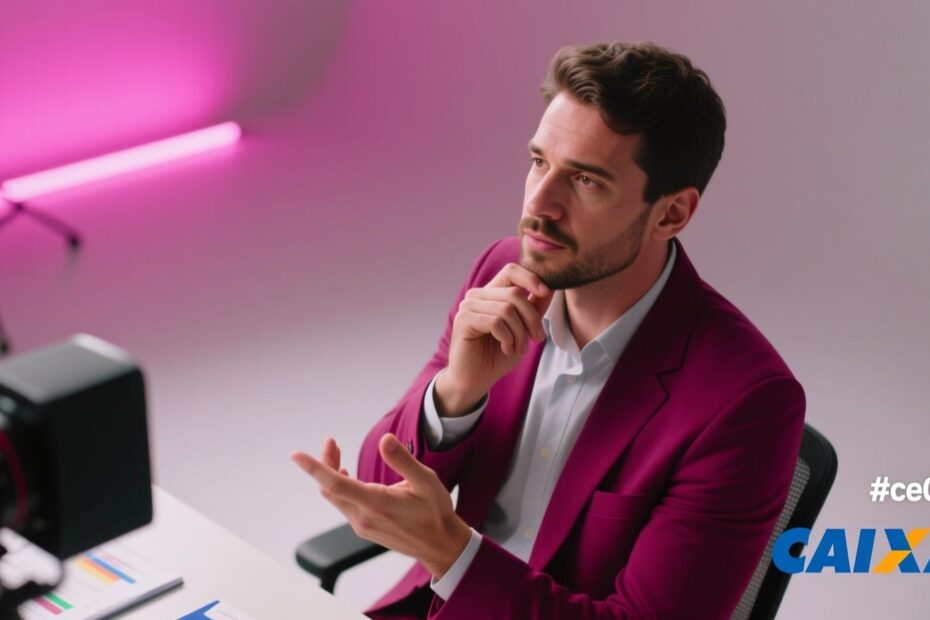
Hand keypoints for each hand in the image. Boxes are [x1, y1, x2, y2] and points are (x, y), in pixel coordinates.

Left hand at [291, 434, 471, 578]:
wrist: (440, 546)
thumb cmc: (435, 512)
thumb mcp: (426, 481)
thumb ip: (403, 461)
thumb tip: (385, 440)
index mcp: (377, 504)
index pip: (335, 484)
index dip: (314, 467)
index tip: (296, 455)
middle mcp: (364, 518)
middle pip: (329, 488)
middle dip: (324, 463)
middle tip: (331, 442)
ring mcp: (362, 525)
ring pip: (334, 497)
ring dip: (330, 474)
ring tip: (335, 452)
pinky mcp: (364, 528)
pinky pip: (342, 505)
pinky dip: (338, 487)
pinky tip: (346, 475)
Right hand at [437, 263, 552, 415]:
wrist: (476, 380)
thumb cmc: (497, 355)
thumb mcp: (523, 330)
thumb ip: (533, 308)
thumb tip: (549, 288)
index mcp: (491, 293)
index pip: (511, 271)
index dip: (530, 278)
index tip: (545, 292)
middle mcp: (478, 296)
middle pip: (514, 294)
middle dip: (531, 318)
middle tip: (536, 338)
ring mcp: (468, 306)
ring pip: (507, 309)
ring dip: (519, 333)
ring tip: (517, 348)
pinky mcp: (463, 320)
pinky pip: (496, 322)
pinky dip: (507, 339)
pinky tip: (506, 349)